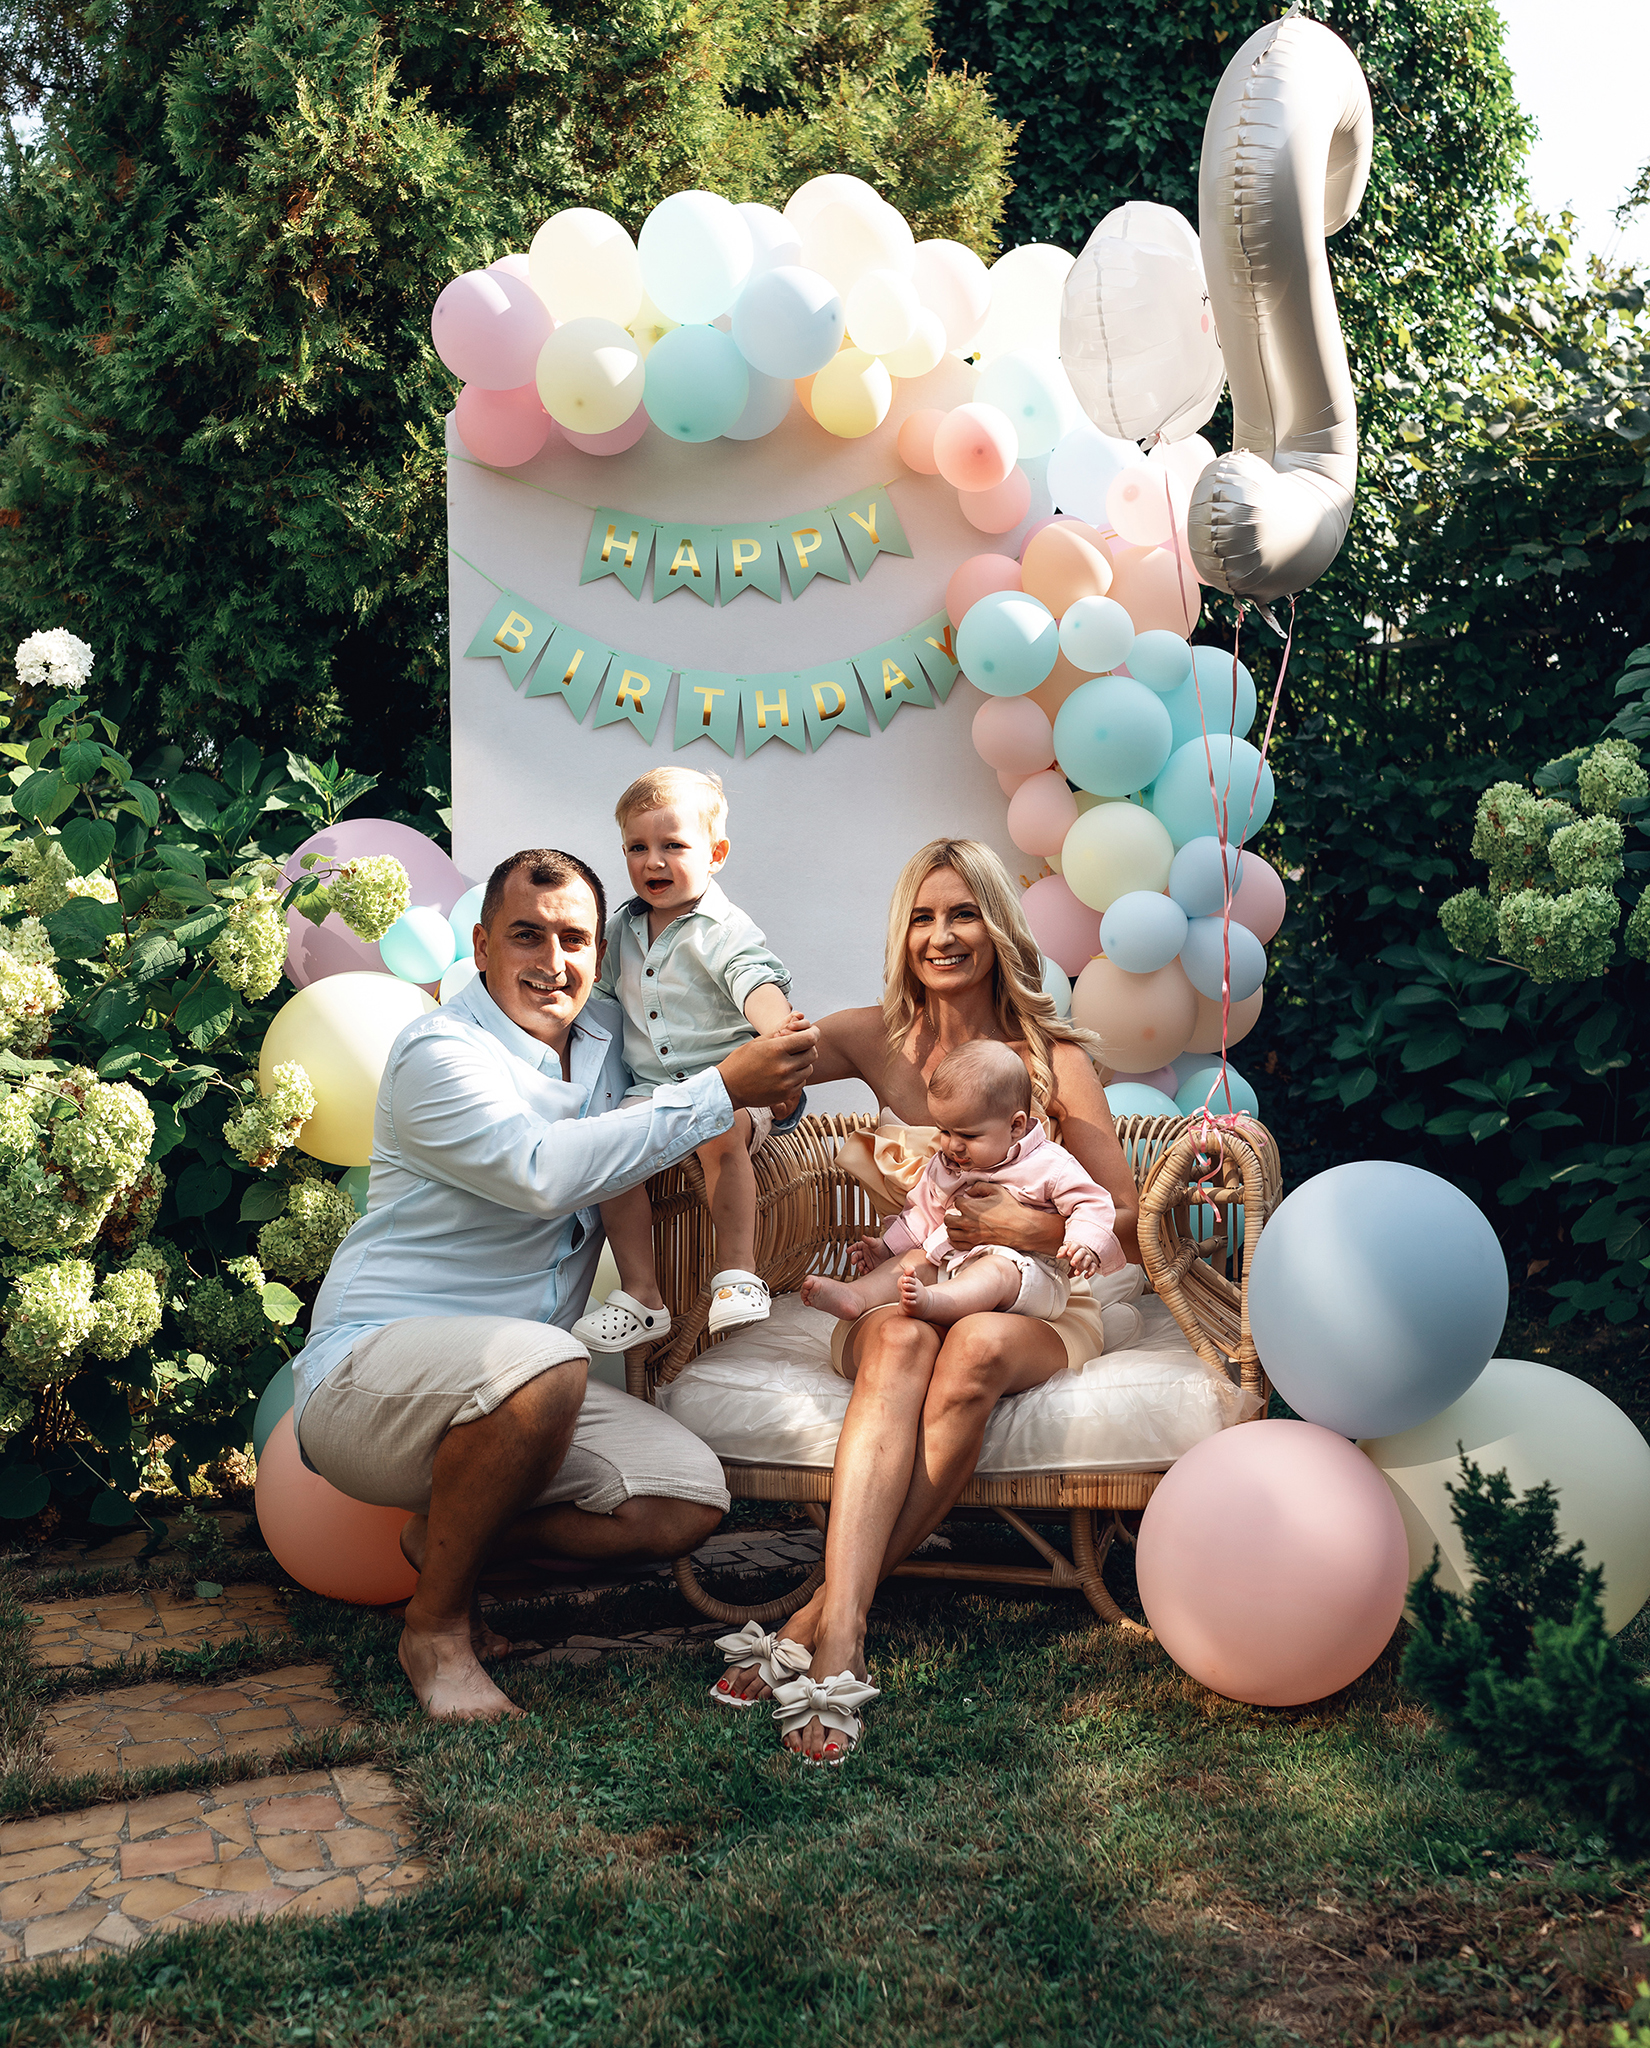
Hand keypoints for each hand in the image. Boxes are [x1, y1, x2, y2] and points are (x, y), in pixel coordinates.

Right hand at [718, 1022, 816, 1110]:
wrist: (729, 1088)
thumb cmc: (742, 1061)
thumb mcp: (759, 1041)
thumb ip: (782, 1031)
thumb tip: (801, 1018)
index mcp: (776, 1049)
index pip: (809, 1038)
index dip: (813, 1033)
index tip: (811, 1032)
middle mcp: (784, 1067)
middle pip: (812, 1053)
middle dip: (808, 1047)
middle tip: (799, 1046)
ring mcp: (786, 1083)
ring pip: (809, 1068)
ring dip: (803, 1063)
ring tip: (789, 1060)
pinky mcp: (786, 1094)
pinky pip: (802, 1081)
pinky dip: (797, 1076)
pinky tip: (784, 1073)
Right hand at [848, 1236, 887, 1274]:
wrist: (891, 1254)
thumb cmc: (883, 1246)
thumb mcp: (876, 1242)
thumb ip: (869, 1240)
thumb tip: (863, 1236)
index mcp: (864, 1247)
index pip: (856, 1247)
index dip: (851, 1248)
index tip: (847, 1251)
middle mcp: (864, 1254)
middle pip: (856, 1257)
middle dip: (854, 1259)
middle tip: (853, 1262)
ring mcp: (867, 1261)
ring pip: (860, 1264)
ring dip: (859, 1266)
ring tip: (861, 1268)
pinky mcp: (870, 1267)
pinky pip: (865, 1270)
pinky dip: (864, 1271)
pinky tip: (865, 1272)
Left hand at [944, 1180, 1064, 1256]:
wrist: (1022, 1228)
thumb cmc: (1011, 1209)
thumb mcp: (997, 1190)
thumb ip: (980, 1187)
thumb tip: (969, 1191)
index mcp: (969, 1207)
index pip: (955, 1202)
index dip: (961, 1201)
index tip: (966, 1201)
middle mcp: (966, 1222)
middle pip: (948, 1219)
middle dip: (952, 1214)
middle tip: (959, 1213)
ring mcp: (970, 1235)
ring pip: (950, 1233)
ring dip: (953, 1228)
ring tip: (959, 1224)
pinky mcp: (975, 1245)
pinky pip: (957, 1245)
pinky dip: (956, 1240)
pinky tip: (961, 1235)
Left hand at [1059, 1243, 1099, 1279]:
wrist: (1084, 1255)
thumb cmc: (1074, 1253)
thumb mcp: (1067, 1250)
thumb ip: (1062, 1251)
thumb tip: (1058, 1255)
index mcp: (1077, 1246)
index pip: (1075, 1245)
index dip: (1072, 1249)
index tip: (1068, 1254)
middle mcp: (1084, 1251)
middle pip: (1082, 1252)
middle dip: (1077, 1258)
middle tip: (1072, 1263)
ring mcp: (1089, 1257)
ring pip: (1088, 1260)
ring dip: (1082, 1266)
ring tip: (1076, 1273)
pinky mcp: (1093, 1264)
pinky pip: (1094, 1268)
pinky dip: (1091, 1272)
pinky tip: (1085, 1276)